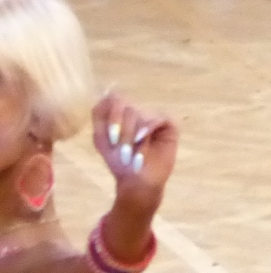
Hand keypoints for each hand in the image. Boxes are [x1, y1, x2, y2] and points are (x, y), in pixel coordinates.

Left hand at [92, 92, 177, 209]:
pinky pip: (156, 118)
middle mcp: (139, 112)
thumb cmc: (119, 162)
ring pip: (139, 112)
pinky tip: (141, 142)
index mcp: (123, 113)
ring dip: (130, 134)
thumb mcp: (101, 138)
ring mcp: (154, 117)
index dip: (111, 114)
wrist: (137, 181)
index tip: (109, 135)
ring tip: (130, 151)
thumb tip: (107, 91)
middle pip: (125, 105)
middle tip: (119, 148)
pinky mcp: (169, 125)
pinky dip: (145, 130)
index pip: (115, 98)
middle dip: (119, 129)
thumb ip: (99, 114)